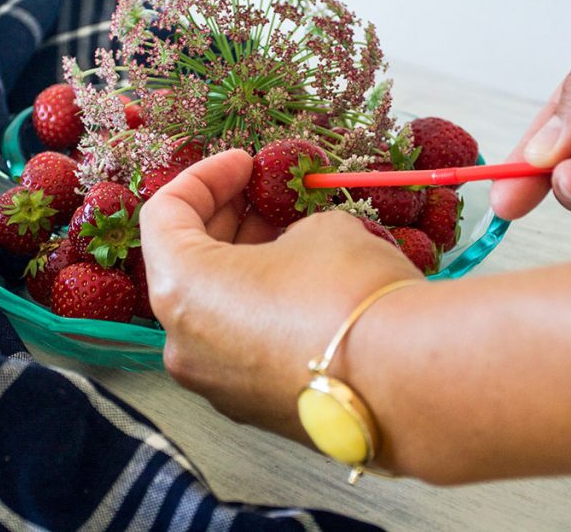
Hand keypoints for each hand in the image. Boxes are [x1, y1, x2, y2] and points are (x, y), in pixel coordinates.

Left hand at [139, 149, 420, 441]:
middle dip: (225, 220)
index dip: (204, 177)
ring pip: (213, 308)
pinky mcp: (253, 408)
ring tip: (291, 235)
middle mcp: (183, 344)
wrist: (406, 382)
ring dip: (243, 265)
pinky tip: (304, 286)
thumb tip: (290, 247)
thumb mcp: (318, 230)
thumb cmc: (349, 290)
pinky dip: (259, 310)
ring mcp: (216, 384)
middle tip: (265, 194)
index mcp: (180, 289)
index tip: (245, 162)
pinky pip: (241, 345)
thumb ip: (284, 231)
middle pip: (184, 265)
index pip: (164, 215)